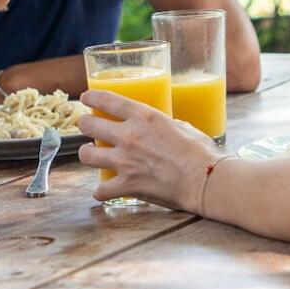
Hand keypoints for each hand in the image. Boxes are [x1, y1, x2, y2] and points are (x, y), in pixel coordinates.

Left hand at [77, 90, 219, 212]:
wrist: (204, 179)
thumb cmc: (200, 152)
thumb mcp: (183, 127)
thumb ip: (167, 125)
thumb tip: (168, 128)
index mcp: (143, 116)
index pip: (107, 100)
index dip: (92, 97)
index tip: (86, 97)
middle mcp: (129, 136)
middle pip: (89, 125)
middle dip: (85, 124)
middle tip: (87, 126)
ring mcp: (125, 161)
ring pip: (86, 155)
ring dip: (87, 154)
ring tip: (91, 155)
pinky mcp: (127, 185)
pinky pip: (101, 190)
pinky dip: (101, 191)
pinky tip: (104, 190)